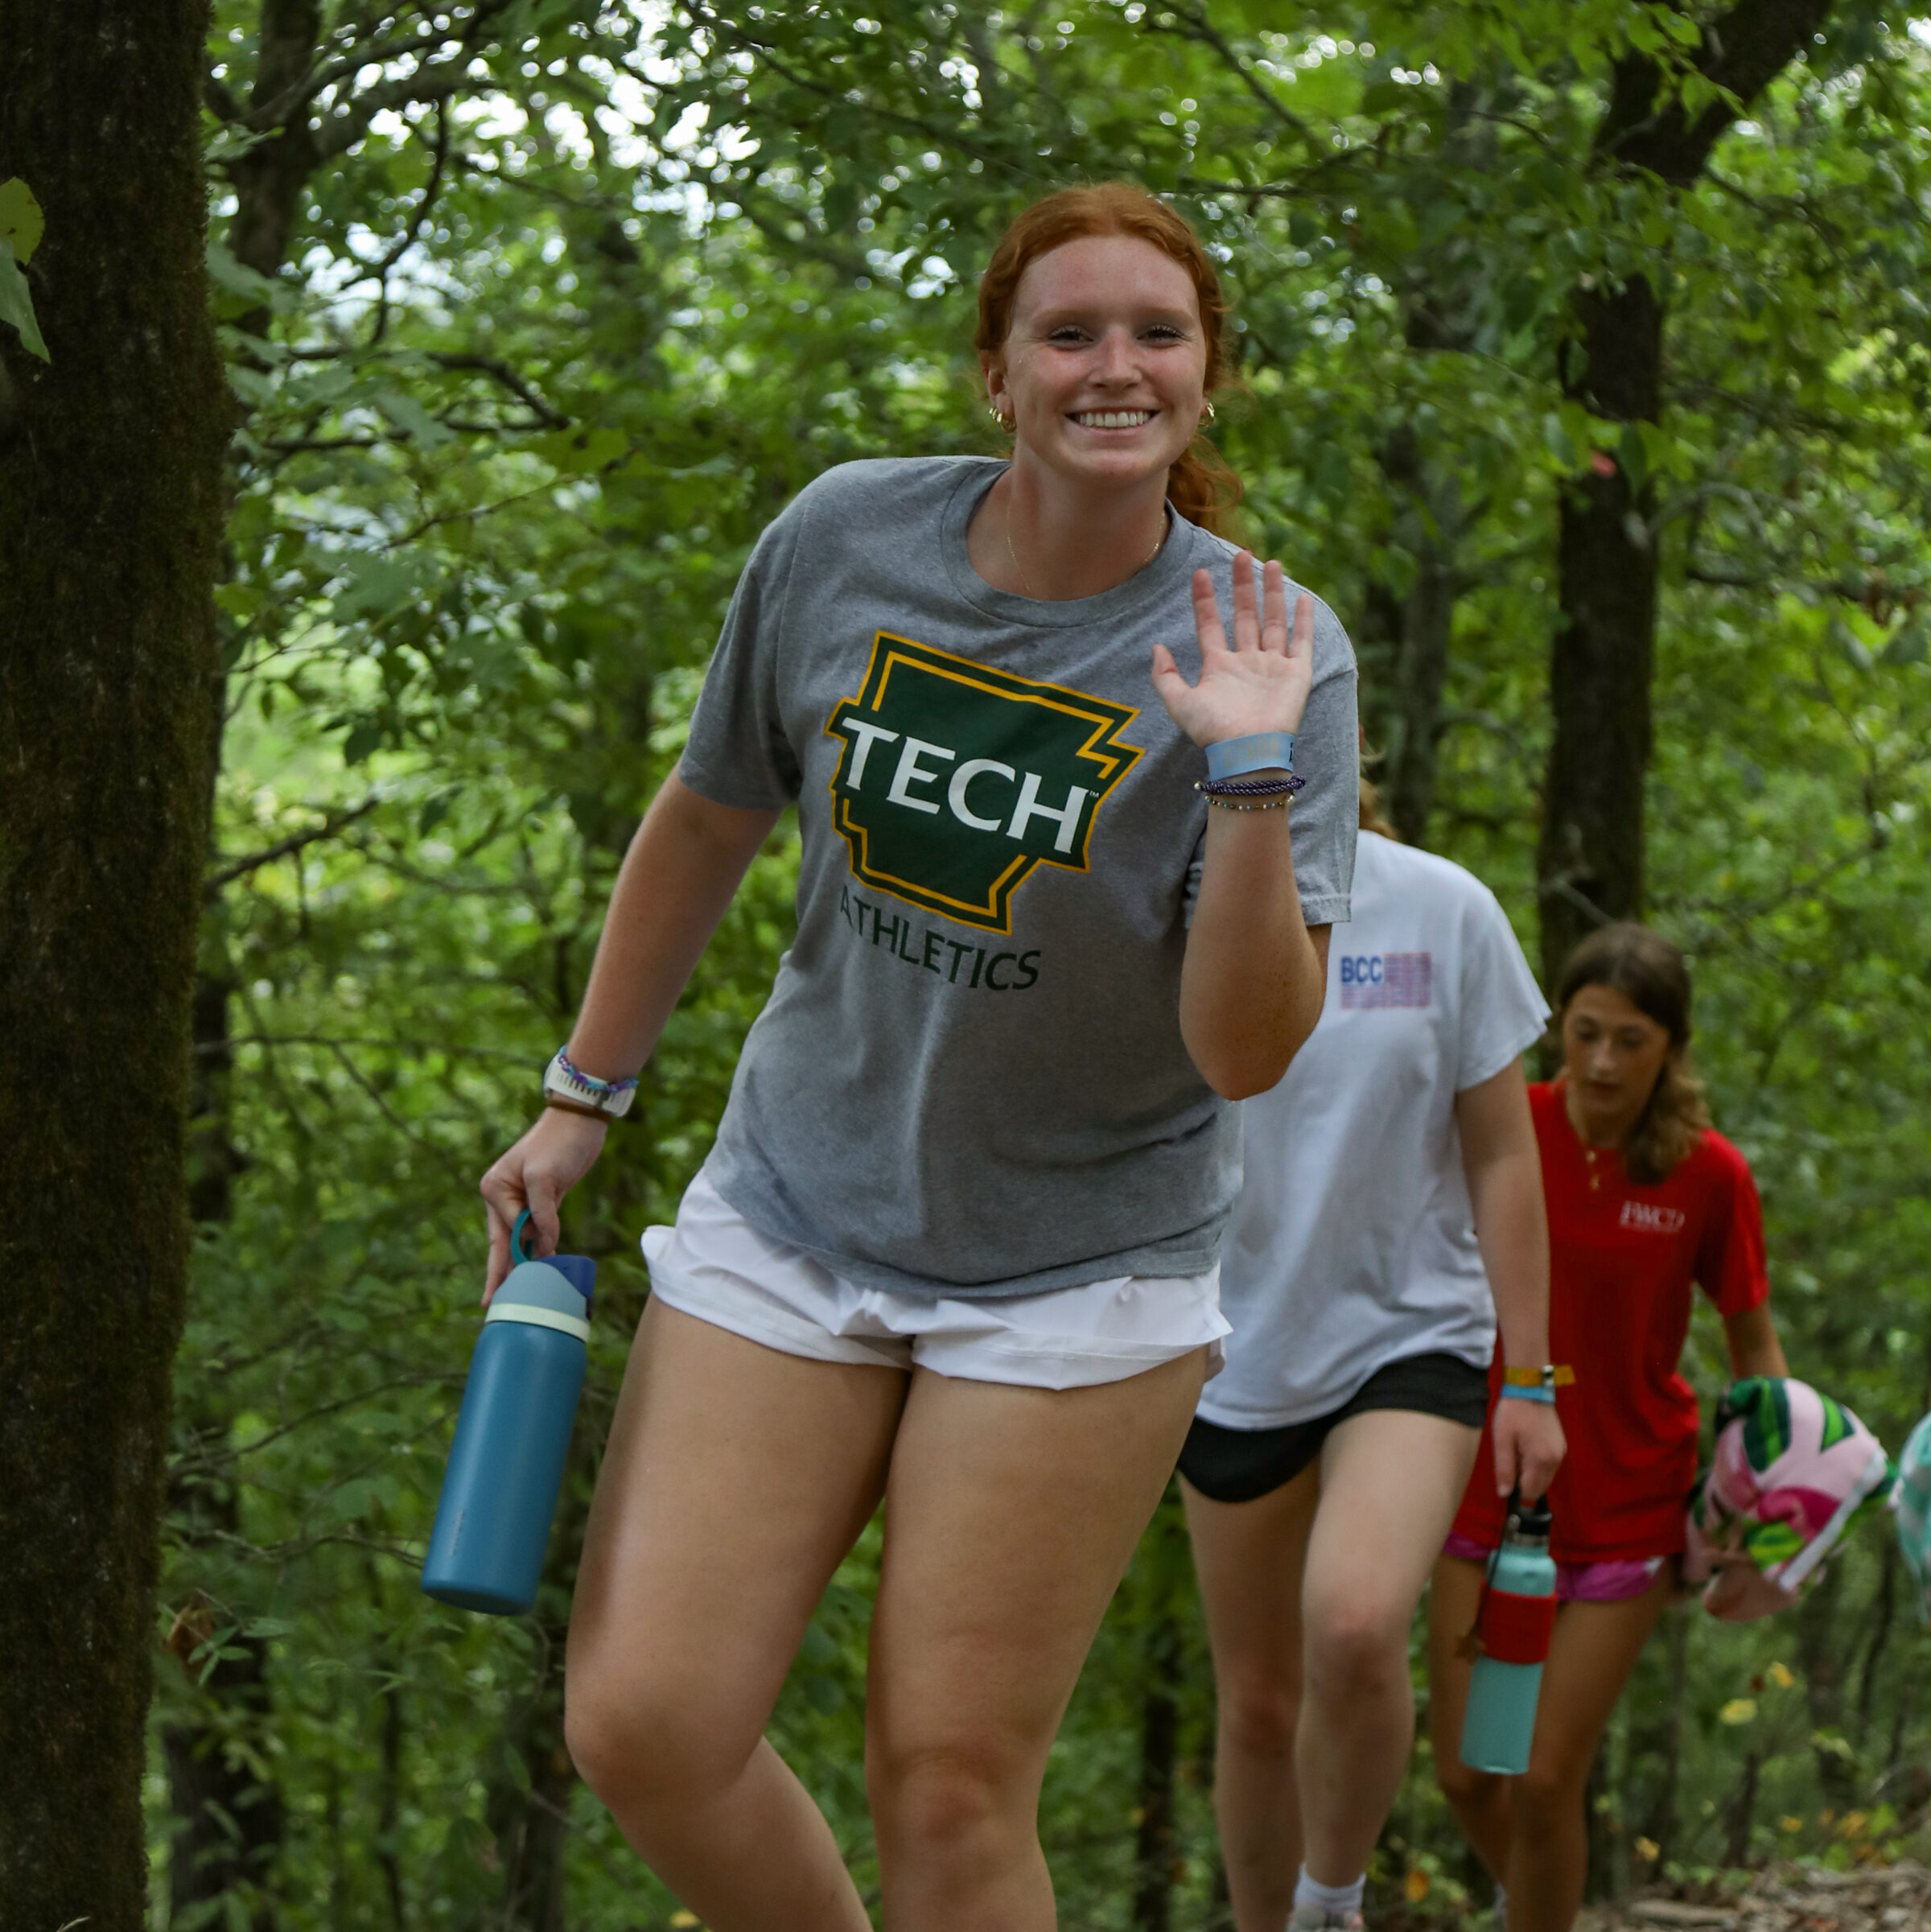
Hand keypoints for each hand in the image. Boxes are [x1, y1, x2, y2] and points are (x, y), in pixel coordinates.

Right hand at [479, 1106, 608, 1301]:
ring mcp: (521, 1200)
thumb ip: (542, 1214)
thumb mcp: (545, 1177)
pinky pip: (536, 1232)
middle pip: (503, 1242)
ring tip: (516, 1295)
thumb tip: (543, 1247)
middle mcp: (502, 1196)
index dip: (517, 1254)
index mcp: (494, 1189)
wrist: (581, 1121)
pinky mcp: (542, 1202)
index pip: (505, 1231)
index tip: (523, 1277)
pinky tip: (540, 1267)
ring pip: (519, 1240)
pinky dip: (538, 1249)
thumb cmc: (558, 1142)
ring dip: (521, 1263)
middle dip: (500, 1272)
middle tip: (491, 1305)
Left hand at [1150, 551, 1313, 749]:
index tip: (1200, 573)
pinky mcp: (1296, 675)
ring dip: (1272, 593)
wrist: (1248, 751)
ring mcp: (1272, 667)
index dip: (1204, 600)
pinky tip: (1303, 598)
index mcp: (1219, 667)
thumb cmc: (1214, 731)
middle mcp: (1246, 663)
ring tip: (1271, 563)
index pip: (1210, 625)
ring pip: (1273, 621)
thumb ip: (1164, 676)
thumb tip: (1157, 646)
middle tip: (1242, 554)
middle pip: (1244, 615)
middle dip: (1242, 585)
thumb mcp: (1179, 704)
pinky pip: (1302, 642)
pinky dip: (1304, 621)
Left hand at [1493, 1398, 1566, 1501]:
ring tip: (1518, 1448)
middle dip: (1523, 1480)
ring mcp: (1560, 1452)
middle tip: (1511, 1457)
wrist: (1529, 1389)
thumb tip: (1505, 1494)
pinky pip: (1549, 1466)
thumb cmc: (1513, 1413)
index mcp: (1541, 1460)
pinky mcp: (1561, 1446)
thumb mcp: (1502, 1441)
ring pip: (1544, 1477)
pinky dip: (1537, 1463)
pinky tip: (1526, 1445)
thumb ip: (1504, 1470)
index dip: (1515, 1488)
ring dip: (1530, 1472)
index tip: (1506, 1473)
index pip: (1530, 1492)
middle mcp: (1555, 1459)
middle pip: (1539, 1487)